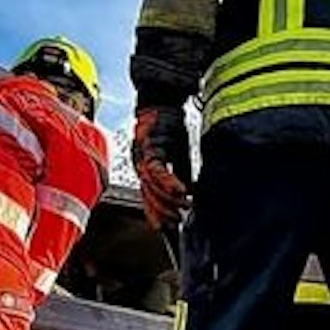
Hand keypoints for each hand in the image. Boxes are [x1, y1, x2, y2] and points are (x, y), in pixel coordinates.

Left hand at [131, 105, 192, 229]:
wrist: (160, 101)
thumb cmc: (168, 125)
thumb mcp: (176, 153)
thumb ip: (179, 173)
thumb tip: (189, 192)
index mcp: (145, 167)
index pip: (148, 196)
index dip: (155, 214)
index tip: (166, 228)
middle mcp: (140, 164)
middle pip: (148, 195)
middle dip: (163, 211)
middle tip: (177, 221)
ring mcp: (142, 157)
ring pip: (152, 186)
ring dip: (168, 200)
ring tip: (183, 208)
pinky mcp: (149, 147)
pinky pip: (158, 170)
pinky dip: (169, 182)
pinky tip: (181, 192)